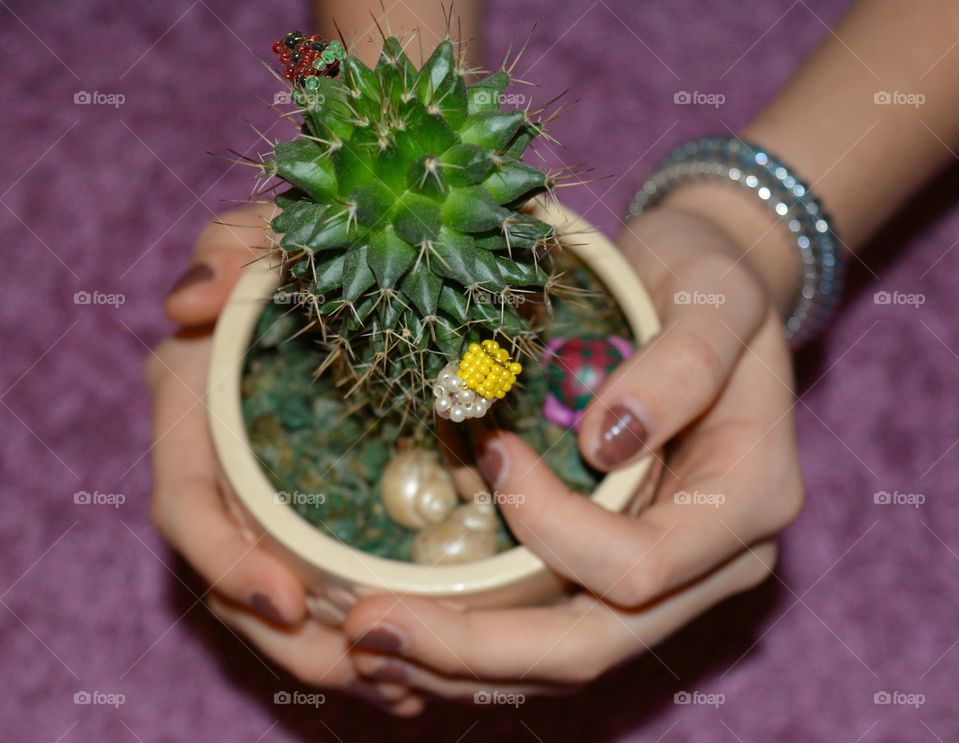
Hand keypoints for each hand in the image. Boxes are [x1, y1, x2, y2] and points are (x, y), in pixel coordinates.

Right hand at [147, 207, 422, 714]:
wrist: (373, 260)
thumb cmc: (314, 244)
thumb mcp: (278, 230)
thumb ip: (231, 248)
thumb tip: (187, 303)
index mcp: (195, 404)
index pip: (187, 505)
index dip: (225, 563)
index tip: (292, 604)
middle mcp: (227, 460)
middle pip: (237, 578)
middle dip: (293, 641)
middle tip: (375, 677)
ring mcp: (274, 489)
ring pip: (287, 595)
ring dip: (336, 653)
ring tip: (407, 690)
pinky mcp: (321, 505)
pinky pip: (333, 579)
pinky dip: (370, 624)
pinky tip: (423, 661)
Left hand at [343, 204, 802, 697]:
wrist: (705, 297)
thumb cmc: (712, 285)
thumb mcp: (717, 299)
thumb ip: (684, 366)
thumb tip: (609, 442)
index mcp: (748, 502)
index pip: (640, 564)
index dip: (552, 529)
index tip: (490, 454)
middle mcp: (714, 564)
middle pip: (594, 644)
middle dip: (477, 648)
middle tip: (368, 628)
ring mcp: (669, 579)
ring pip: (565, 658)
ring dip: (463, 667)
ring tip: (369, 646)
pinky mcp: (620, 571)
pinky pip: (551, 630)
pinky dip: (478, 647)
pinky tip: (408, 639)